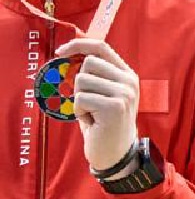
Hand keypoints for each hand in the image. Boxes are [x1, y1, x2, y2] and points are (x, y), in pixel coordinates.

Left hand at [57, 39, 140, 174]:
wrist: (116, 153)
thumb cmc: (103, 124)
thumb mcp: (104, 95)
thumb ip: (94, 75)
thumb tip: (68, 56)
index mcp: (127, 74)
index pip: (101, 47)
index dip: (78, 45)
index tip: (60, 51)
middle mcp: (129, 80)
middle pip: (88, 63)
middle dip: (79, 83)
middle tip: (89, 102)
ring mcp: (123, 92)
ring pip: (82, 80)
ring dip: (79, 99)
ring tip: (92, 113)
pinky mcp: (114, 106)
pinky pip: (80, 98)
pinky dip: (79, 111)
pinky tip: (92, 121)